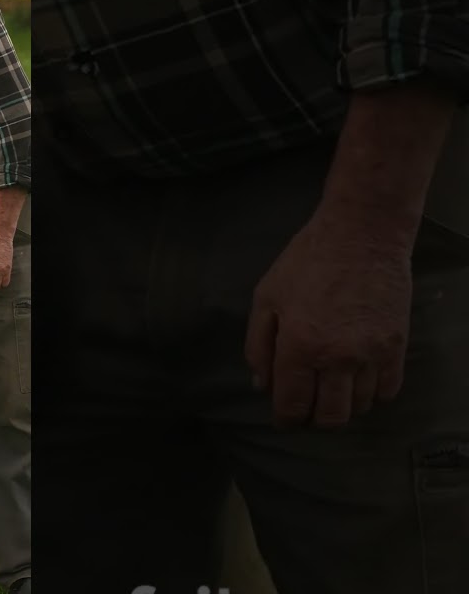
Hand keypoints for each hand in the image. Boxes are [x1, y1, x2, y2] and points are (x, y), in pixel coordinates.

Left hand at [244, 207, 411, 427]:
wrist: (361, 236)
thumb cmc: (306, 262)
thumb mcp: (266, 297)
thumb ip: (258, 344)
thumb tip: (261, 384)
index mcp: (298, 346)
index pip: (292, 404)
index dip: (286, 418)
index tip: (284, 418)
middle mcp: (336, 358)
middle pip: (330, 416)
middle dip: (314, 419)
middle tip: (307, 409)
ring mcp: (371, 354)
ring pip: (359, 407)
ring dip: (343, 407)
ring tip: (332, 392)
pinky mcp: (396, 346)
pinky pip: (388, 390)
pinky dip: (373, 394)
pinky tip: (359, 381)